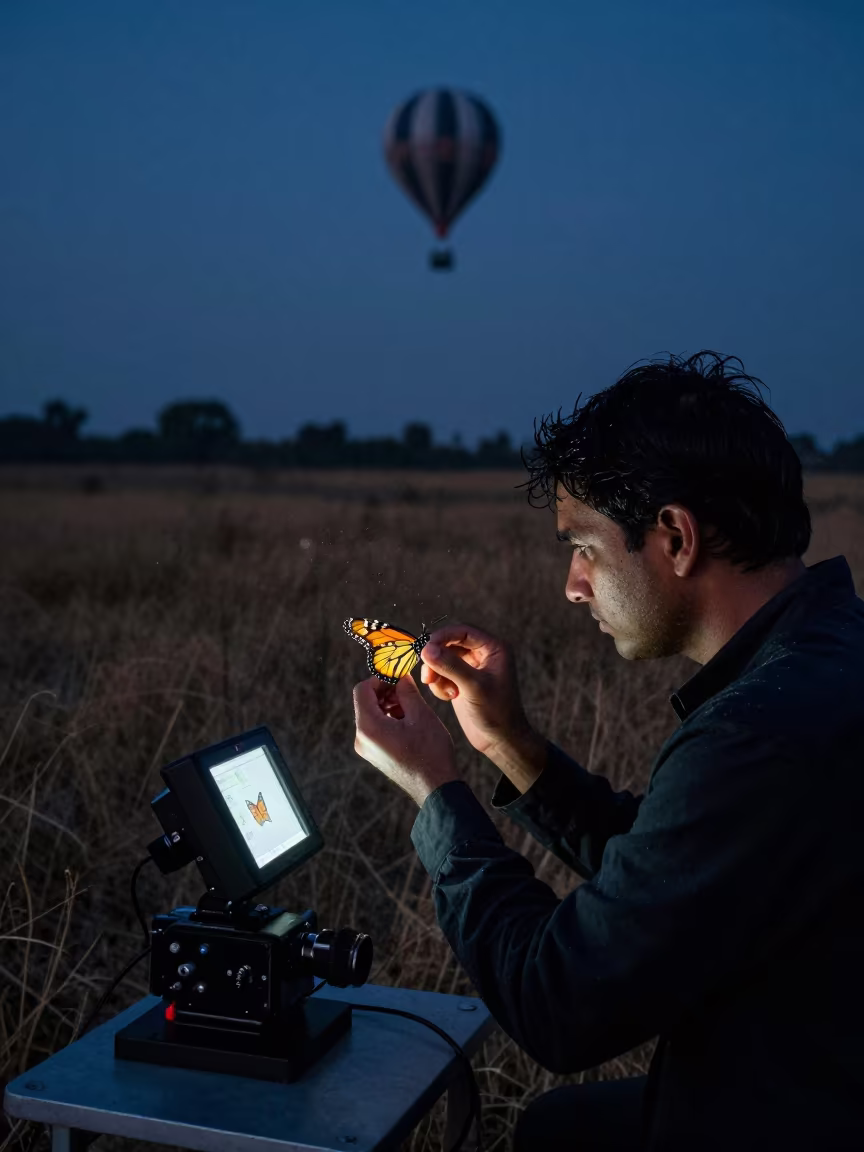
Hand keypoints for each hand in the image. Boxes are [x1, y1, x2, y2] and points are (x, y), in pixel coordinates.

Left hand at [352, 674, 460, 806]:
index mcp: (369, 727)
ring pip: (371, 715)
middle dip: (385, 691)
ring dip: (388, 704)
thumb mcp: (421, 715)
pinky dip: (389, 718)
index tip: (398, 676)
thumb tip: (400, 677)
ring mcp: (367, 749)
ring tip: (411, 705)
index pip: (362, 690)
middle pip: (365, 703)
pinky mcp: (375, 755)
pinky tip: (409, 720)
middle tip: (406, 688)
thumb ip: (407, 691)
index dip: (379, 679)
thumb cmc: (430, 752)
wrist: (436, 789)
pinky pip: (375, 729)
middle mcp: (361, 739)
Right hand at [420, 623, 537, 760]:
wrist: (500, 740)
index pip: (463, 631)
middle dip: (437, 659)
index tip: (425, 649)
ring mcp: (471, 667)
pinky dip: (439, 684)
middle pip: (449, 643)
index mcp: (494, 648)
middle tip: (428, 675)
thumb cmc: (496, 713)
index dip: (442, 637)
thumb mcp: (473, 687)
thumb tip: (426, 649)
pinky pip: (442, 673)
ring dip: (436, 673)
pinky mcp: (461, 681)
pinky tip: (448, 697)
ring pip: (442, 658)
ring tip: (444, 691)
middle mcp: (483, 654)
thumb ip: (450, 666)